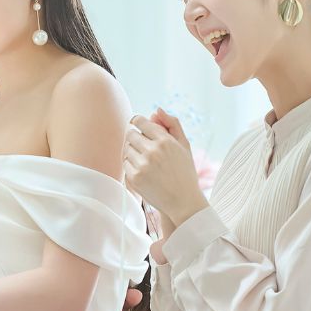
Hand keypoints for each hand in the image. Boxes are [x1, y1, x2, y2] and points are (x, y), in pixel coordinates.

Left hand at [124, 111, 208, 228]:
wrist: (183, 201)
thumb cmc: (185, 171)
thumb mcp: (184, 145)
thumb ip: (172, 124)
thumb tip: (156, 109)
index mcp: (165, 140)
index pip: (140, 122)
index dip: (137, 122)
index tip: (136, 124)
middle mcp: (153, 151)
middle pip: (130, 135)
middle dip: (135, 138)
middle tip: (143, 147)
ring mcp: (142, 165)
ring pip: (126, 149)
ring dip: (133, 153)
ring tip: (146, 161)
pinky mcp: (135, 178)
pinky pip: (125, 164)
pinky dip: (131, 166)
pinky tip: (143, 171)